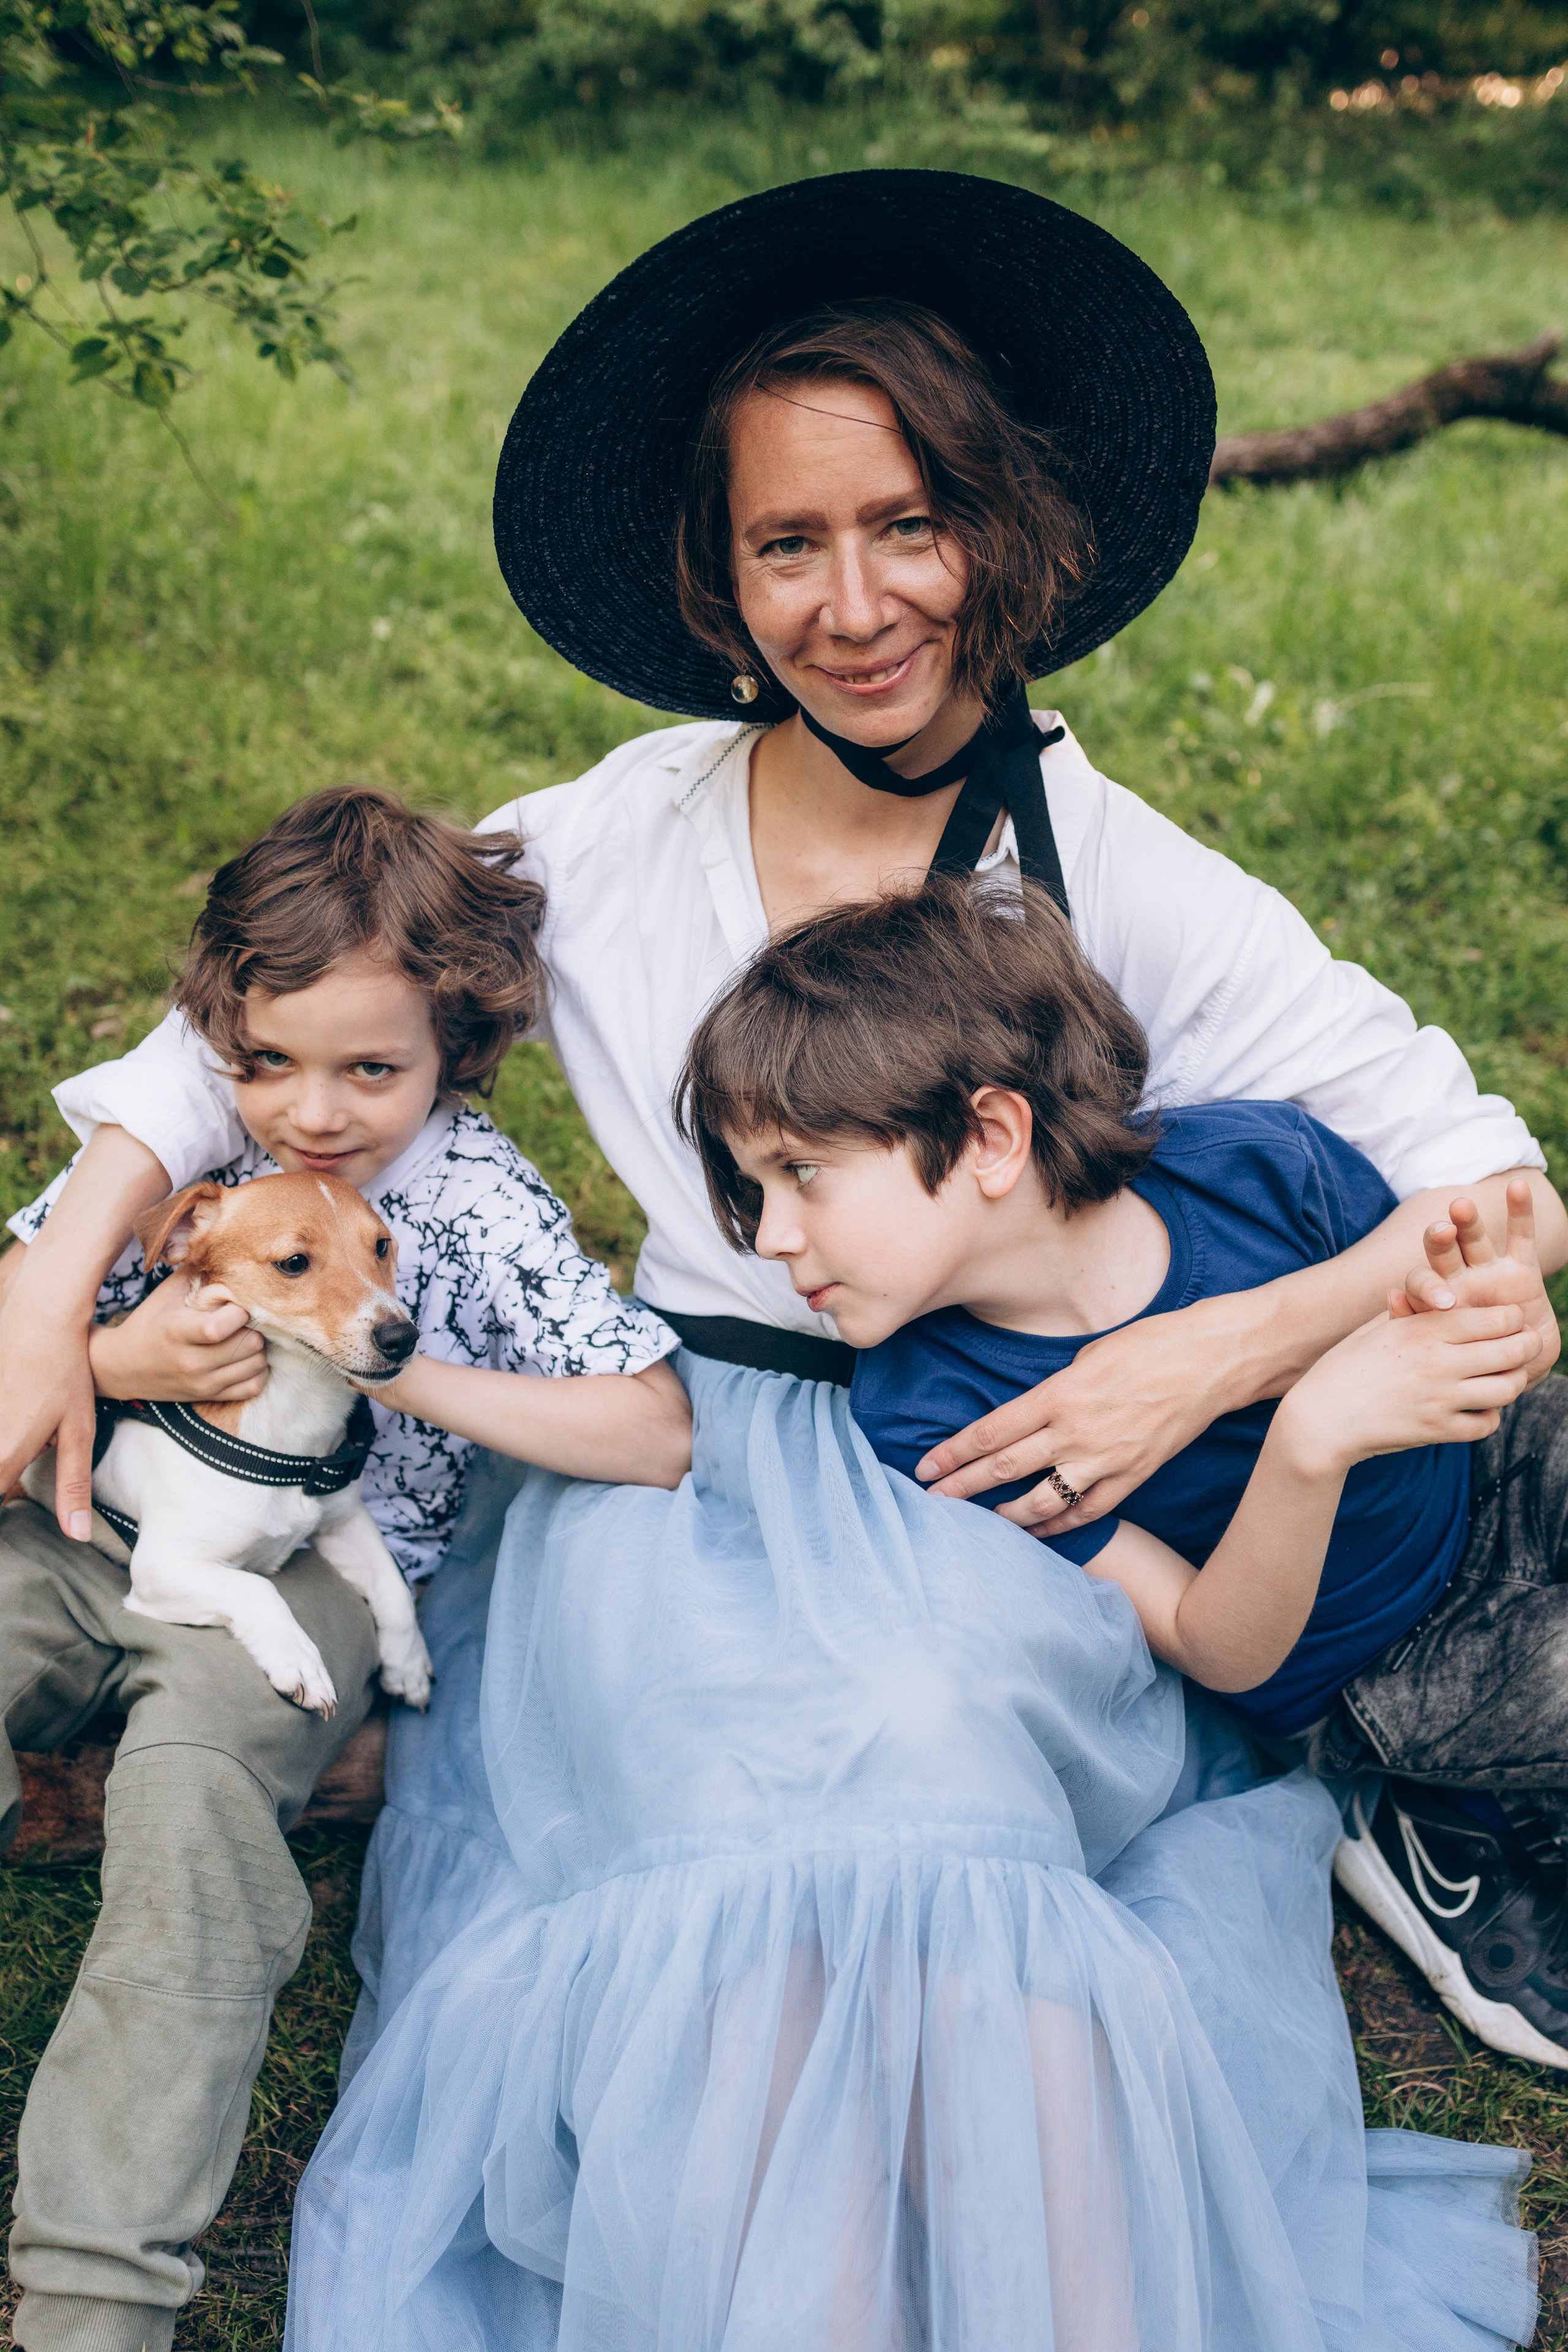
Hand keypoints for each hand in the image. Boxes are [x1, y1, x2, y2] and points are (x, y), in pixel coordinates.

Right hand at [0, 1253, 96, 1532]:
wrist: (39, 1316)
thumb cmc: (64, 1372)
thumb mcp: (79, 1431)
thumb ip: (74, 1485)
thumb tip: (77, 1535)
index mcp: (4, 1455)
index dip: (4, 1518)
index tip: (14, 1530)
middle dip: (6, 1484)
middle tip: (34, 1465)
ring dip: (7, 1461)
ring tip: (32, 1443)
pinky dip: (7, 1438)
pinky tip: (22, 1418)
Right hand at [87, 1273, 267, 1402]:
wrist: (122, 1367)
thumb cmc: (149, 1322)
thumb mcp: (166, 1293)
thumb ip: (197, 1270)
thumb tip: (223, 1244)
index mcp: (178, 1331)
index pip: (221, 1327)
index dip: (239, 1311)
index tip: (236, 1303)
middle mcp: (191, 1361)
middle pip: (248, 1344)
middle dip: (253, 1326)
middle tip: (245, 1318)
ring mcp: (202, 1382)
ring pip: (256, 1364)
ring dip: (258, 1347)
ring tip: (244, 1335)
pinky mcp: (209, 1396)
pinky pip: (253, 1386)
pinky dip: (256, 1371)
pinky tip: (244, 1357)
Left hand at [916, 1298, 1257, 1536]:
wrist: (1212, 1362)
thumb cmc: (1150, 1345)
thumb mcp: (1089, 1355)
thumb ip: (1055, 1390)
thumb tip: (1033, 1413)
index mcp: (1059, 1394)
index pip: (991, 1431)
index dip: (954, 1453)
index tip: (925, 1468)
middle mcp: (1076, 1432)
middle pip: (1005, 1468)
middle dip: (962, 1487)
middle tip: (931, 1502)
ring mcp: (1105, 1460)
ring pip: (1041, 1500)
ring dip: (1004, 1515)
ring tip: (979, 1521)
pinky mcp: (1133, 1476)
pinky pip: (1086, 1511)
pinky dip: (1057, 1525)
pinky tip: (1037, 1531)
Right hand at [1276, 1297, 1539, 1474]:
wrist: (1319, 1421)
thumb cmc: (1341, 1368)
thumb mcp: (1372, 1330)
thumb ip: (1408, 1310)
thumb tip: (1432, 1293)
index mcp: (1424, 1329)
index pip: (1497, 1317)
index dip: (1512, 1318)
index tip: (1509, 1321)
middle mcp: (1438, 1362)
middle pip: (1513, 1350)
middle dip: (1526, 1347)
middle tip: (1523, 1347)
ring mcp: (1440, 1399)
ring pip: (1507, 1388)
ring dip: (1510, 1383)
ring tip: (1501, 1379)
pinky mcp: (1437, 1431)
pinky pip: (1486, 1424)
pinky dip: (1488, 1417)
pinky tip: (1476, 1409)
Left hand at [1393, 1180, 1560, 1382]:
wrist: (1512, 1373)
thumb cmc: (1470, 1367)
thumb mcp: (1448, 1355)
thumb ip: (1419, 1326)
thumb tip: (1389, 1298)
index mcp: (1435, 1304)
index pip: (1420, 1285)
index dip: (1425, 1289)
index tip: (1441, 1303)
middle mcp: (1458, 1282)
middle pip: (1442, 1252)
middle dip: (1439, 1240)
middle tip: (1440, 1232)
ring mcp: (1488, 1273)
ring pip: (1475, 1239)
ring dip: (1468, 1221)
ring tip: (1462, 1206)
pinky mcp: (1521, 1270)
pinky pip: (1521, 1237)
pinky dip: (1521, 1211)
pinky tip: (1518, 1186)